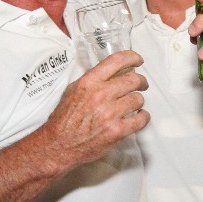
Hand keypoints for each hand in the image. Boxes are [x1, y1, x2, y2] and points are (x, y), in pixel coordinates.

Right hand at [40, 50, 149, 169]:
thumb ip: (93, 80)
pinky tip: (139, 116)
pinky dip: (143, 117)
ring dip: (138, 101)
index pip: (117, 60)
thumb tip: (112, 73)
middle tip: (142, 85)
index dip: (132, 57)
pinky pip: (141, 119)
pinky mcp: (116, 131)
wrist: (59, 144)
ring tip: (134, 105)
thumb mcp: (73, 90)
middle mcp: (100, 95)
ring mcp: (110, 113)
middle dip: (141, 82)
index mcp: (89, 82)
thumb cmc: (65, 120)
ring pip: (138, 99)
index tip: (138, 60)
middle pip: (133, 80)